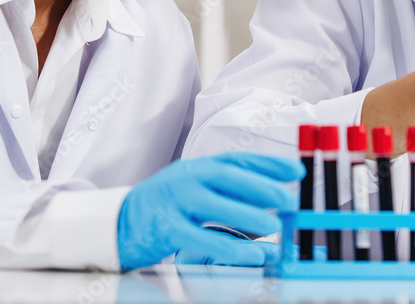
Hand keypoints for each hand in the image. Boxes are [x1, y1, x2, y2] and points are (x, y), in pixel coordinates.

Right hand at [117, 152, 303, 270]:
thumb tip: (273, 199)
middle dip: (264, 187)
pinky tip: (252, 254)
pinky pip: (201, 238)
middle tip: (291, 200)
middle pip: (229, 177)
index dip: (269, 163)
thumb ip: (228, 191)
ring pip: (217, 206)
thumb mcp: (195, 188)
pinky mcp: (165, 229)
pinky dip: (229, 247)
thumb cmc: (166, 205)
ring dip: (250, 216)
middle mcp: (186, 178)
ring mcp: (174, 202)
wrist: (117, 223)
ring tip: (277, 228)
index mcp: (198, 166)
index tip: (297, 170)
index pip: (238, 159)